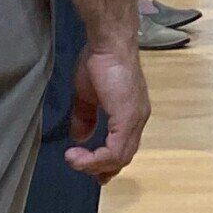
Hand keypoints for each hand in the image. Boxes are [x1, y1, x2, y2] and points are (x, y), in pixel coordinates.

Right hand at [66, 41, 149, 179]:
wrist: (109, 44)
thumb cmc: (99, 62)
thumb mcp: (87, 96)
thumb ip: (85, 117)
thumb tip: (79, 138)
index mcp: (131, 114)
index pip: (124, 147)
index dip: (106, 161)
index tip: (87, 166)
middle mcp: (138, 119)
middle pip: (123, 157)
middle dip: (101, 168)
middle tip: (80, 167)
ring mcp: (135, 120)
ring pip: (119, 158)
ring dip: (94, 165)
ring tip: (74, 160)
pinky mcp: (128, 118)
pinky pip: (114, 151)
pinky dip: (96, 159)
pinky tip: (78, 155)